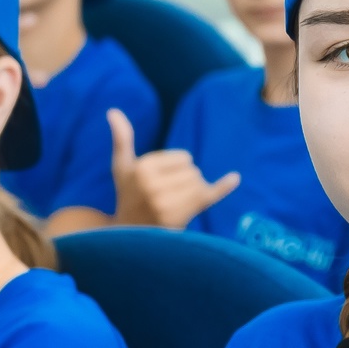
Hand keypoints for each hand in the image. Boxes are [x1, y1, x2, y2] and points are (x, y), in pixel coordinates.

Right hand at [108, 110, 236, 231]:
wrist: (129, 236)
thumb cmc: (128, 195)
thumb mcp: (121, 167)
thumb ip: (121, 139)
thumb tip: (113, 111)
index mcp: (143, 169)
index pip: (184, 157)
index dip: (176, 167)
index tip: (160, 181)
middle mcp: (154, 187)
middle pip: (194, 171)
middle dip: (185, 181)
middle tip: (167, 195)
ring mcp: (167, 205)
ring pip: (200, 185)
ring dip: (193, 193)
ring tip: (174, 204)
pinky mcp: (179, 219)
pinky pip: (208, 197)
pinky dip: (223, 187)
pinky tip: (235, 178)